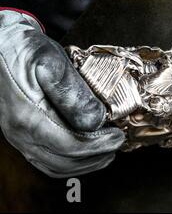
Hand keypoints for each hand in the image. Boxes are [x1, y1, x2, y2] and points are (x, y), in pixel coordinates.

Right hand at [0, 8, 124, 177]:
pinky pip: (49, 161)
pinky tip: (89, 152)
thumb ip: (72, 92)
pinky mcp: (23, 137)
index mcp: (27, 116)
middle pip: (65, 161)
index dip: (99, 145)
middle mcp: (19, 133)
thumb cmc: (25, 50)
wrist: (2, 46)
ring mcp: (19, 137)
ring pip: (57, 166)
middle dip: (97, 156)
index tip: (118, 136)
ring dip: (87, 163)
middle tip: (117, 142)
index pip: (70, 146)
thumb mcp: (51, 61)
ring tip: (108, 150)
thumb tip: (95, 120)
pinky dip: (73, 162)